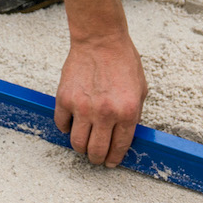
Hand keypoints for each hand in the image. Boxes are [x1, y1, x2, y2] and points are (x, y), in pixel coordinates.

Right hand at [56, 30, 146, 166]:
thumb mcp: (140, 89)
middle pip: (96, 151)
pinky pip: (62, 125)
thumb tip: (124, 137)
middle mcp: (105, 113)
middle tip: (96, 157)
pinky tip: (73, 123)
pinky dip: (67, 128)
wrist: (100, 40)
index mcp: (127, 112)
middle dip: (97, 158)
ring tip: (84, 143)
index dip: (114, 159)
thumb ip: (133, 115)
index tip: (111, 162)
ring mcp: (83, 107)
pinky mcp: (65, 99)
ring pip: (77, 144)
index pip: (119, 147)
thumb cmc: (122, 61)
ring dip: (81, 148)